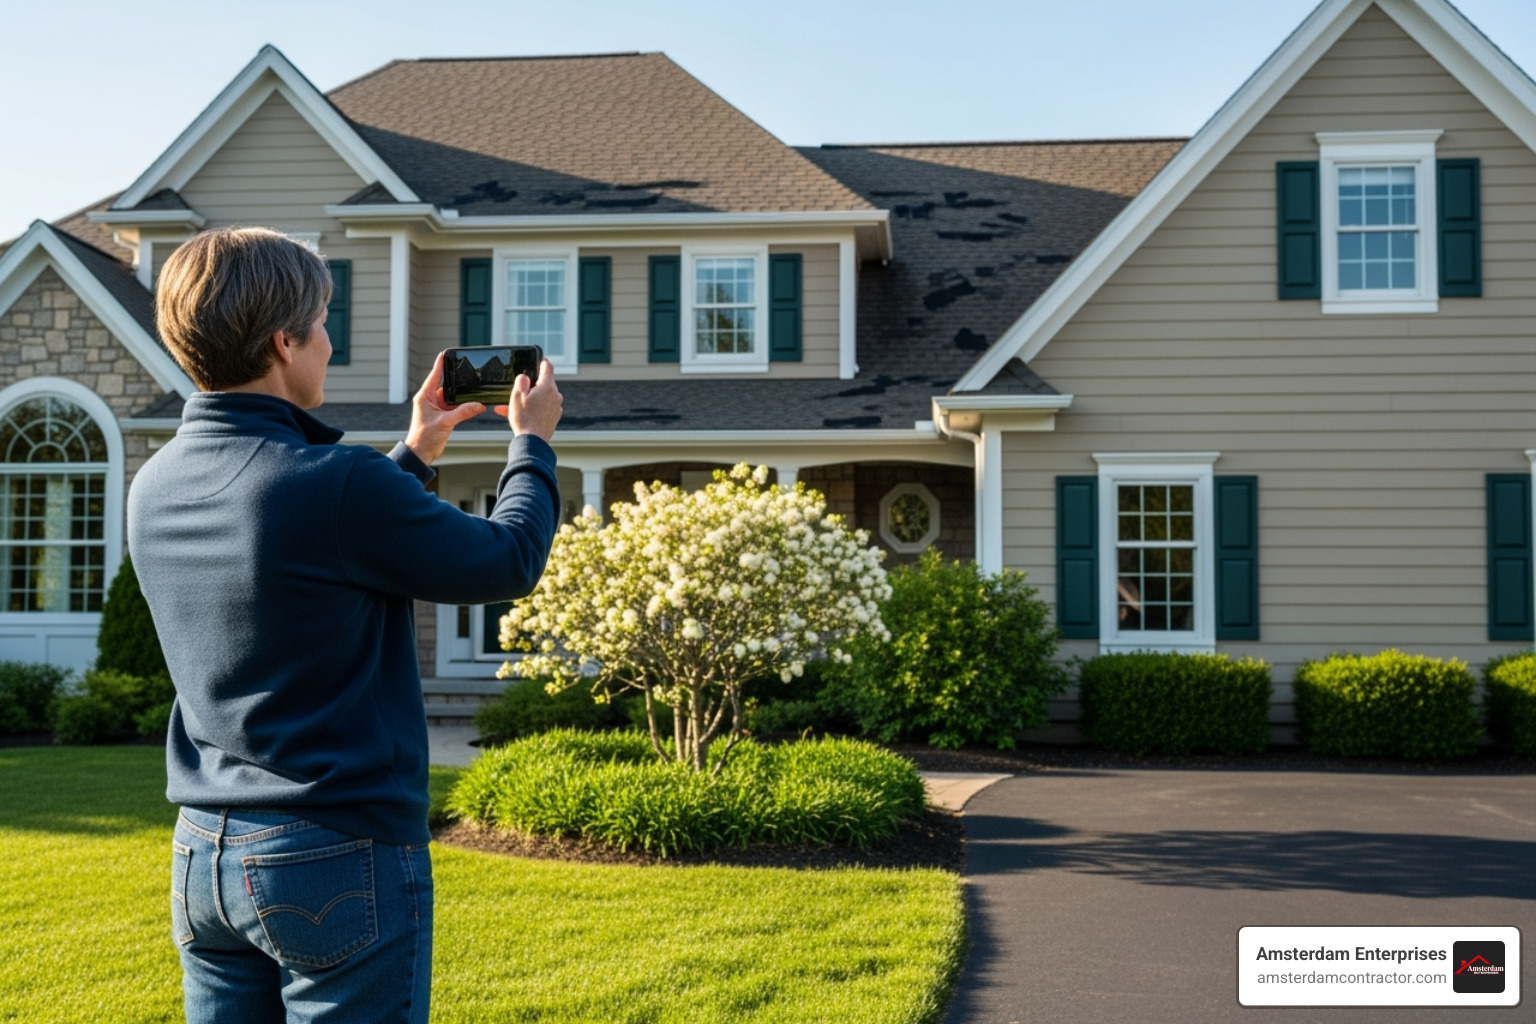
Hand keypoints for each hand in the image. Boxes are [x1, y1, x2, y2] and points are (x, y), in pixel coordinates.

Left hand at [404, 351, 485, 465]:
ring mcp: (437, 408)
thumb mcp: (445, 422)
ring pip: (452, 398)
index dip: (440, 365)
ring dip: (462, 397)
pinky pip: (455, 408)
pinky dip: (463, 407)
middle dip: (457, 382)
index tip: (445, 353)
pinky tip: (473, 405)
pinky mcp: (443, 416)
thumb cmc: (424, 437)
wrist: (421, 453)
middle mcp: (430, 400)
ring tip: (474, 391)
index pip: (434, 376)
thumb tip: (479, 405)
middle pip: (446, 386)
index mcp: (424, 396)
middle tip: (467, 373)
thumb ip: (463, 412)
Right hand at [499, 358, 561, 440]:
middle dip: (530, 386)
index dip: (542, 361)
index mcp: (547, 387)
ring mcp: (556, 407)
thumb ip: (521, 382)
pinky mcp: (554, 417)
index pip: (548, 367)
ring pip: (541, 398)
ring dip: (528, 400)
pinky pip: (542, 408)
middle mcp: (555, 395)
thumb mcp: (517, 396)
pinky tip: (519, 415)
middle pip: (543, 384)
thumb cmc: (524, 419)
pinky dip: (533, 409)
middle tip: (516, 392)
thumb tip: (524, 377)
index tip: (538, 360)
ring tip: (511, 408)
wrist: (532, 442)